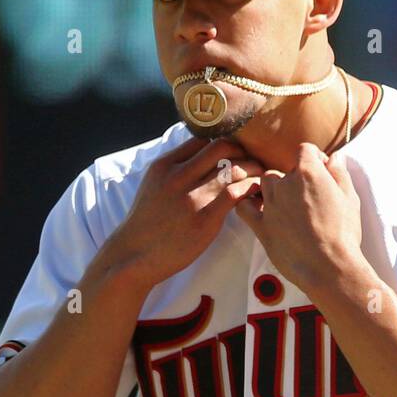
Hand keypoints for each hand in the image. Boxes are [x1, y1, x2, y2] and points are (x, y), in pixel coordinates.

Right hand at [102, 136, 262, 288]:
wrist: (134, 256)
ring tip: (262, 176)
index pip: (202, 139)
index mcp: (165, 165)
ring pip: (233, 167)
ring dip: (254, 169)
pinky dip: (251, 188)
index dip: (223, 142)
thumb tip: (196, 159)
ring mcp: (191, 197)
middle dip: (243, 151)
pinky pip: (236, 192)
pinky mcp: (205, 218)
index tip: (236, 152)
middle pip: (222, 147)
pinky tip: (256, 193)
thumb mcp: (152, 186)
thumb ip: (173, 170)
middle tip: (254, 161)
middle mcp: (178, 176)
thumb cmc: (147, 224)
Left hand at [233, 142, 364, 292]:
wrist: (328, 267)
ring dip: (273, 190)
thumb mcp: (350, 198)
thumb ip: (339, 173)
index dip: (314, 158)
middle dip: (294, 179)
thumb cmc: (343, 233)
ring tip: (287, 204)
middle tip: (307, 197)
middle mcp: (285, 184)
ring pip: (264, 183)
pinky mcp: (261, 226)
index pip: (305, 150)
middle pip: (283, 170)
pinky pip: (244, 207)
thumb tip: (334, 157)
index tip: (321, 172)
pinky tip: (259, 209)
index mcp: (308, 173)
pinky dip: (248, 204)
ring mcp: (270, 205)